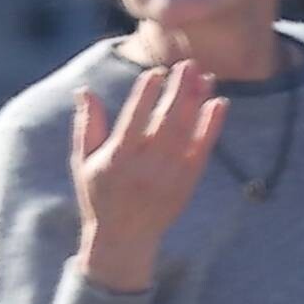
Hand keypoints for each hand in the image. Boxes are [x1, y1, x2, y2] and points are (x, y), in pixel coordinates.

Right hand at [73, 60, 228, 286]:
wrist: (124, 240)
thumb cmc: (100, 196)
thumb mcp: (84, 162)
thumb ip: (87, 126)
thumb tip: (84, 90)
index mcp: (117, 160)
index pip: (133, 120)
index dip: (145, 95)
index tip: (155, 73)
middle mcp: (144, 169)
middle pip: (166, 122)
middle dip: (178, 91)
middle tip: (187, 64)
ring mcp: (168, 178)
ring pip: (186, 133)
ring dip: (197, 102)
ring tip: (204, 76)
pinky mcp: (185, 185)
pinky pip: (202, 151)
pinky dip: (211, 127)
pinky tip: (218, 103)